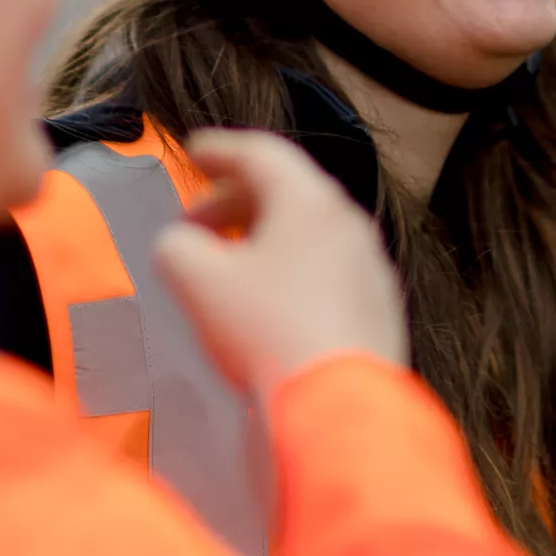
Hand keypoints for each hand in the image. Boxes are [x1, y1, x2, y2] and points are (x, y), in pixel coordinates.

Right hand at [152, 130, 409, 393]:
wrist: (341, 404)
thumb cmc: (267, 330)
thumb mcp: (199, 283)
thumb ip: (176, 248)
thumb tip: (178, 244)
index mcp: (309, 200)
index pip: (262, 153)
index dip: (220, 150)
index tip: (192, 153)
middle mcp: (348, 222)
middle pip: (287, 192)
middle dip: (233, 201)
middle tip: (193, 225)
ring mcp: (370, 265)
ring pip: (310, 233)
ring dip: (263, 238)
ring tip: (227, 264)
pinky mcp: (379, 307)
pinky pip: (327, 270)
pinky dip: (292, 269)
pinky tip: (269, 304)